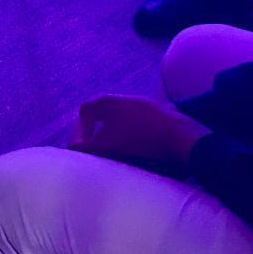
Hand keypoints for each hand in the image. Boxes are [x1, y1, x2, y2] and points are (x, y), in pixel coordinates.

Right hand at [70, 94, 208, 164]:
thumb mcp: (107, 146)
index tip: (81, 150)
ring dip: (114, 136)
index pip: (84, 113)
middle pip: (101, 115)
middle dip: (96, 134)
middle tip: (97, 152)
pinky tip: (137, 151)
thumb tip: (72, 150)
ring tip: (117, 154)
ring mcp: (143, 104)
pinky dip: (131, 136)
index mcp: (108, 102)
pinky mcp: (159, 114)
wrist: (181, 137)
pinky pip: (136, 124)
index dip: (78, 132)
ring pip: (119, 120)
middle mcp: (124, 98)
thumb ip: (85, 147)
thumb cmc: (139, 140)